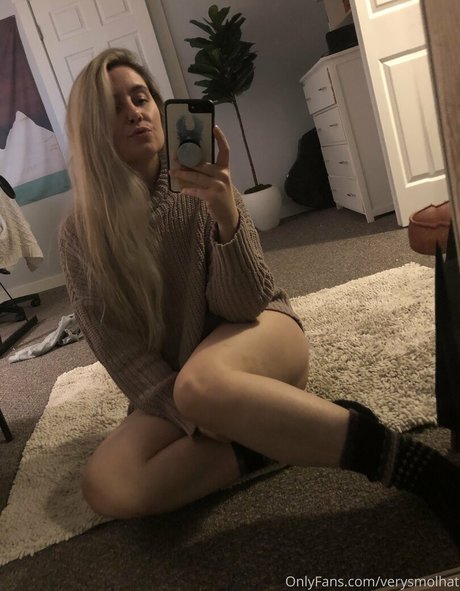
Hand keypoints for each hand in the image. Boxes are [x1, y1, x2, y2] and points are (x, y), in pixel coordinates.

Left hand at [169, 126, 238, 241]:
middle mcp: (223, 175)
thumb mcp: (217, 180)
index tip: (214, 127)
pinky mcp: (213, 196)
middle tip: (175, 157)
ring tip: (172, 173)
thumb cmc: (219, 194)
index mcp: (224, 168)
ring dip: (183, 174)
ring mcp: (219, 186)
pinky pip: (197, 191)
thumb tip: (187, 163)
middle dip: (187, 161)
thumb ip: (206, 171)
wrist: (227, 214)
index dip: (220, 138)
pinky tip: (181, 190)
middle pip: (203, 165)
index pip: (225, 150)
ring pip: (197, 177)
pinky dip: (189, 190)